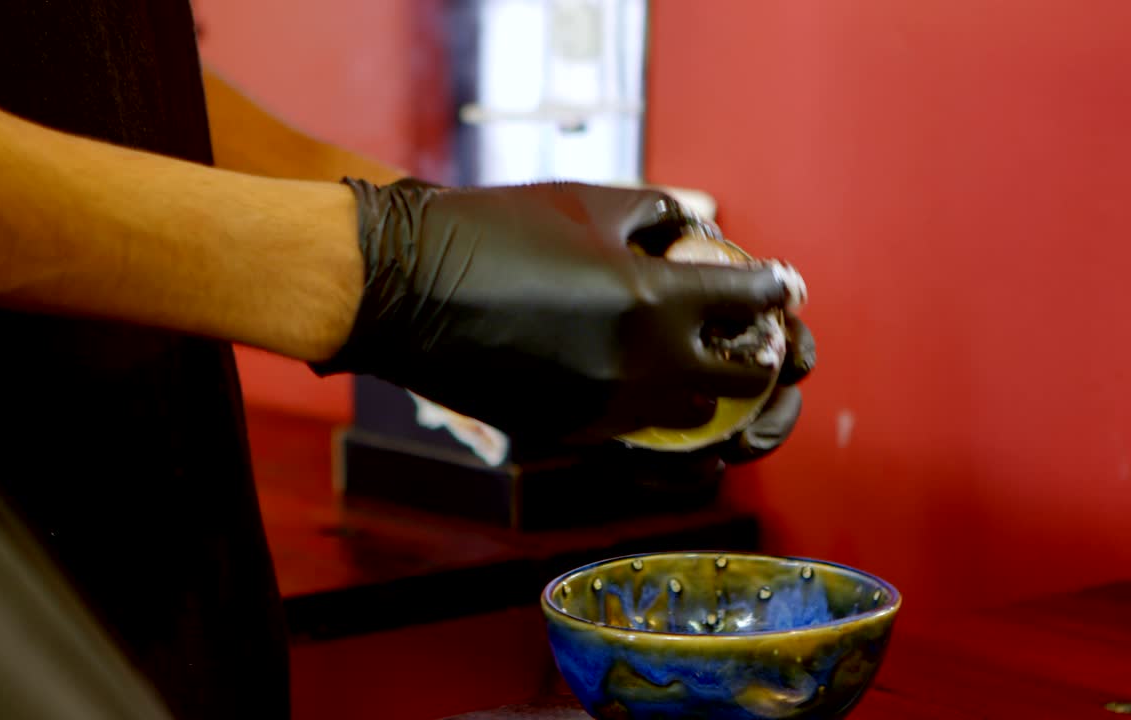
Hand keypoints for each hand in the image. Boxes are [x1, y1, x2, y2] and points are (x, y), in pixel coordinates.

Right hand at [313, 178, 803, 445]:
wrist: (406, 289)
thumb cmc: (493, 230)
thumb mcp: (585, 202)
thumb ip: (655, 216)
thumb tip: (692, 230)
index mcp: (653, 299)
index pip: (749, 300)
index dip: (777, 291)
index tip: (784, 287)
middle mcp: (641, 366)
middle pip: (744, 380)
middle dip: (768, 360)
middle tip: (767, 342)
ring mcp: (605, 410)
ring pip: (700, 432)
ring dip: (724, 408)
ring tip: (726, 390)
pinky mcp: (568, 436)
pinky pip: (644, 453)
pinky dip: (669, 438)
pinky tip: (672, 419)